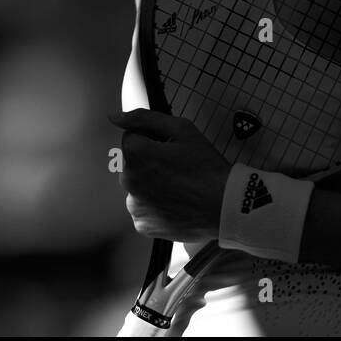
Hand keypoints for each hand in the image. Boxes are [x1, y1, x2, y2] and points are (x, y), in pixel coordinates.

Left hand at [109, 110, 230, 243]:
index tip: (171, 150)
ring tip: (179, 187)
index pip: (132, 137)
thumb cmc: (207, 169)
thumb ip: (144, 118)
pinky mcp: (143, 224)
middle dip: (150, 162)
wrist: (225, 207)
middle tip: (178, 168)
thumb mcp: (182, 130)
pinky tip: (175, 203)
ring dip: (151, 183)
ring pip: (138, 185)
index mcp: (136, 154)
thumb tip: (115, 116)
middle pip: (133, 162)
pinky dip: (155, 205)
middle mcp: (129, 181)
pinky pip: (143, 207)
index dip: (153, 140)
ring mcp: (135, 205)